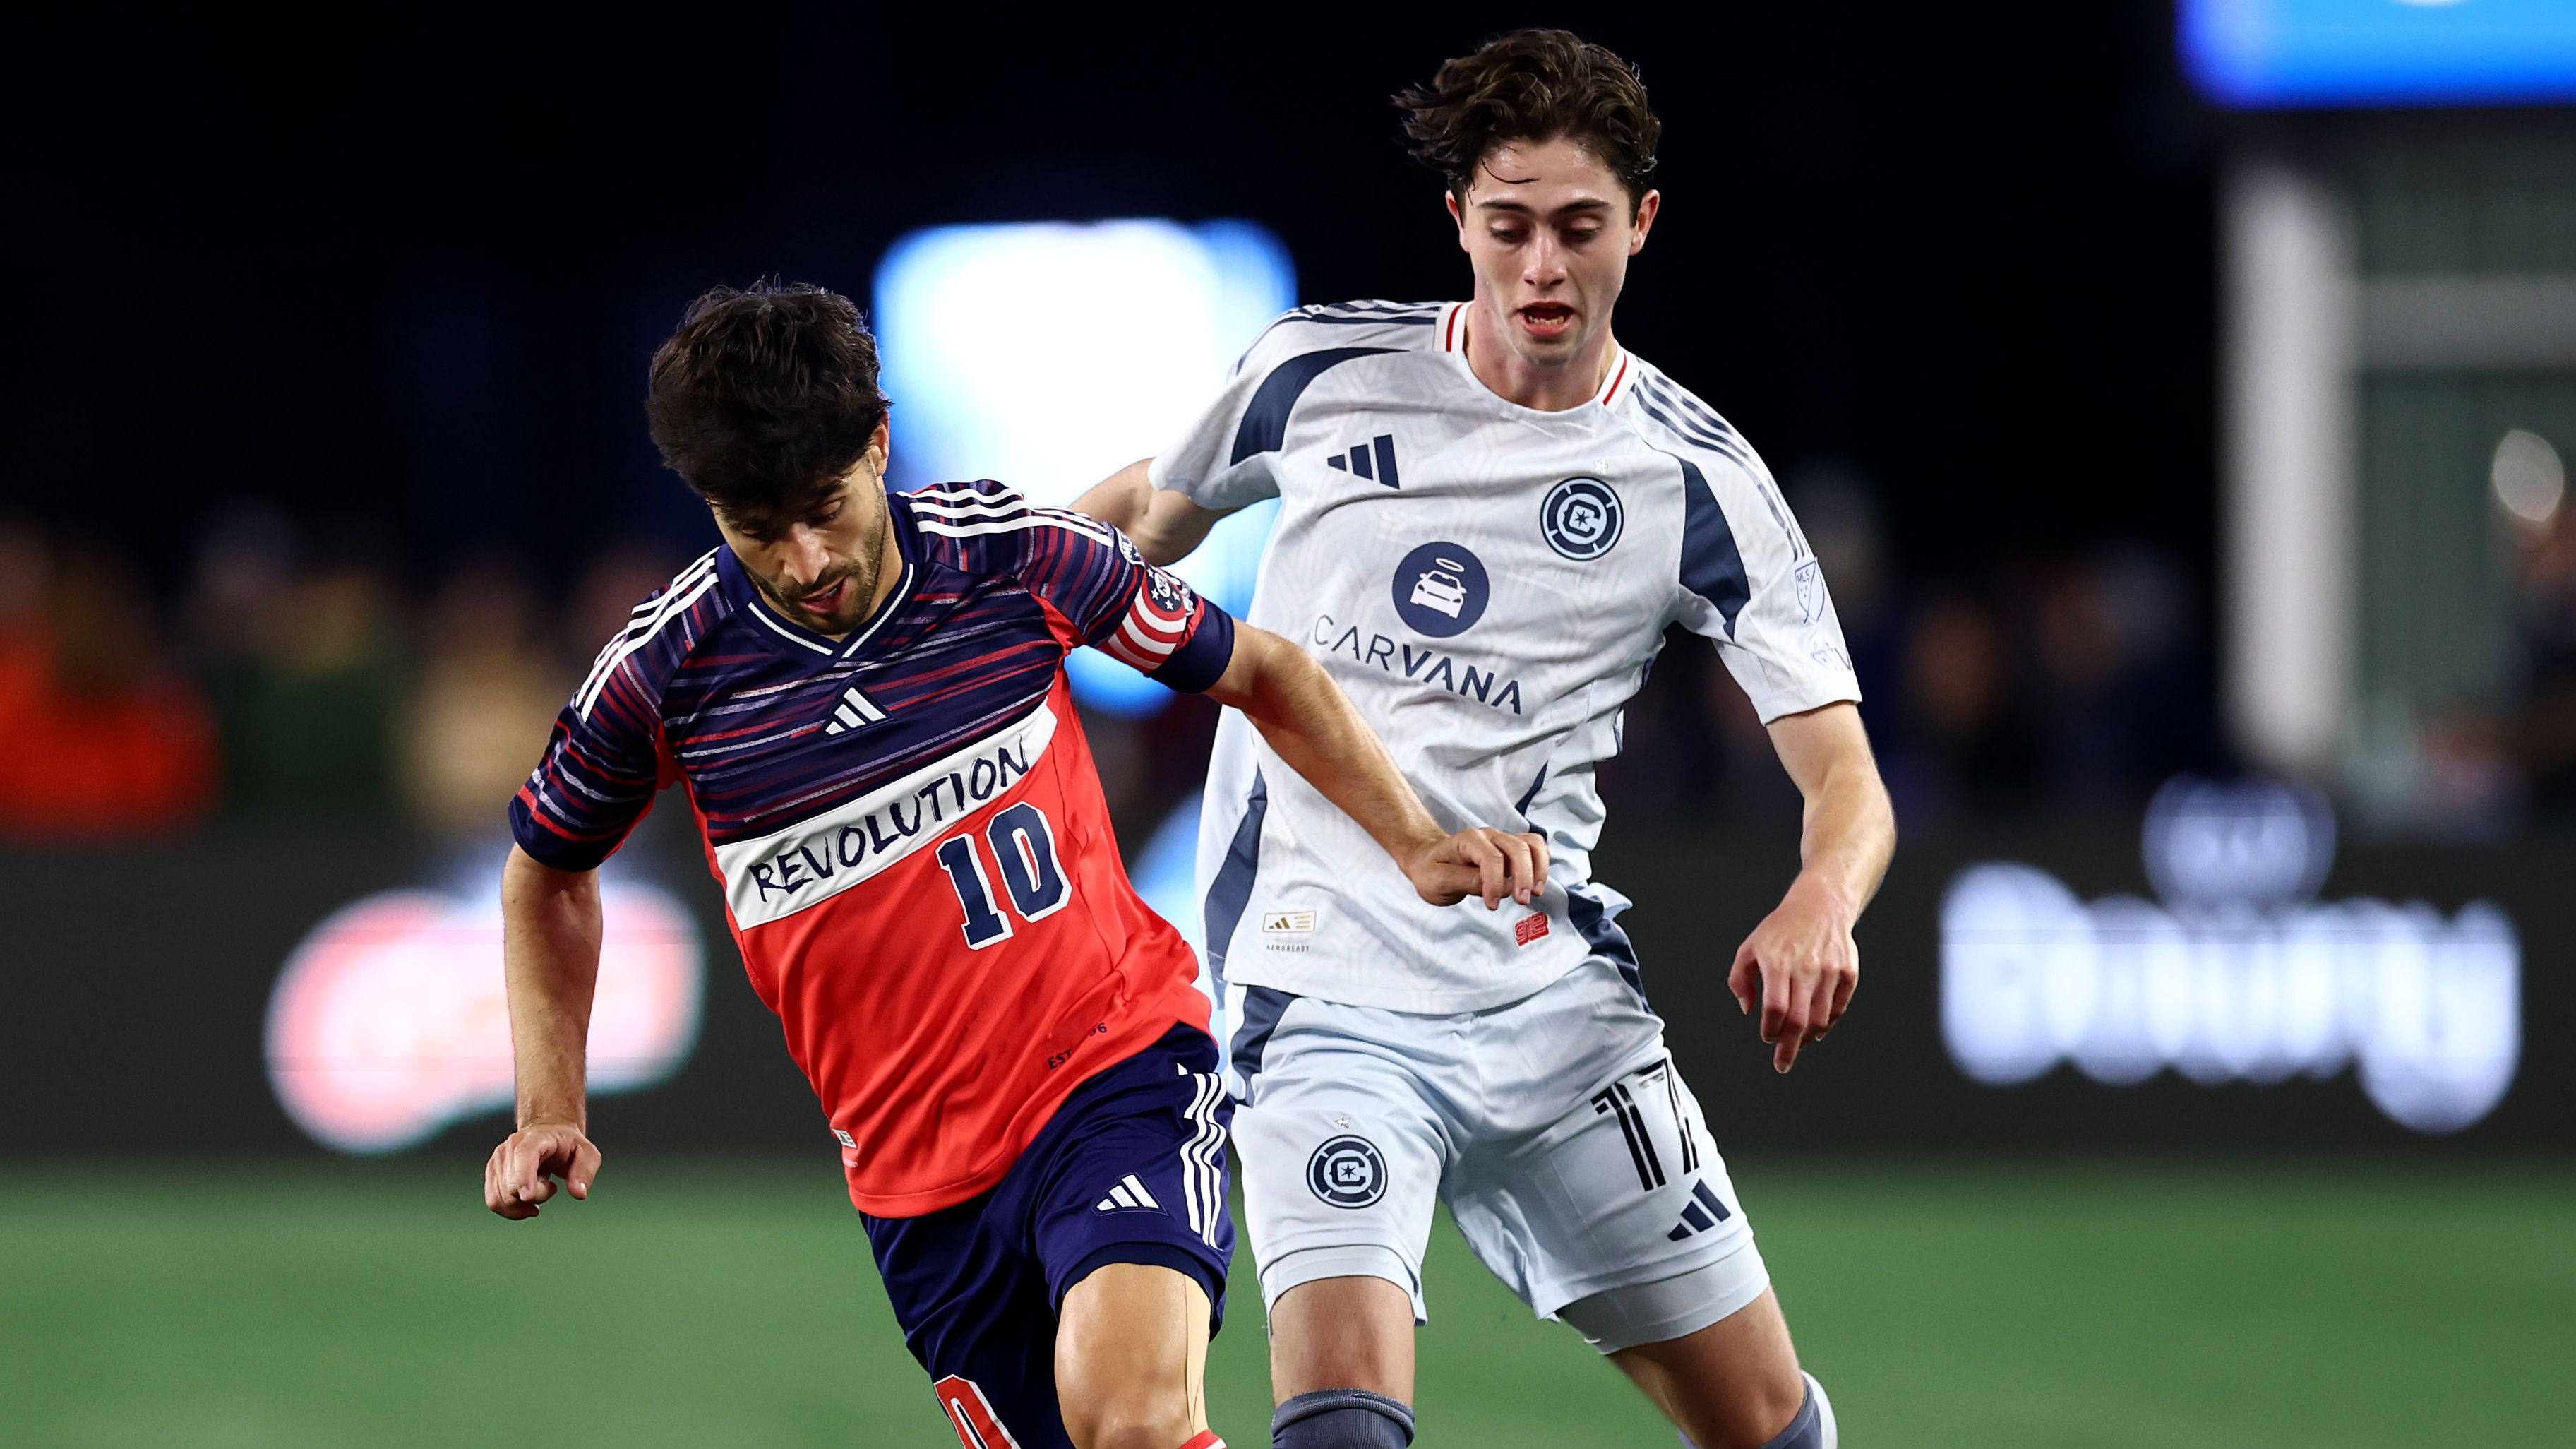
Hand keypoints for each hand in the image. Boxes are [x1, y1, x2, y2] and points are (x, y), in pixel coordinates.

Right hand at [484, 1122, 601, 1219]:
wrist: (549, 1135)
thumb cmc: (569, 1145)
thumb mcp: (587, 1153)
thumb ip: (585, 1171)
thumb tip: (579, 1193)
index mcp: (535, 1138)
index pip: (523, 1156)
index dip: (523, 1177)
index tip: (528, 1197)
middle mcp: (510, 1147)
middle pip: (513, 1186)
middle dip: (537, 1196)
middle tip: (551, 1186)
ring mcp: (498, 1160)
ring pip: (502, 1198)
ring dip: (525, 1204)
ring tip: (540, 1187)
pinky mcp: (492, 1173)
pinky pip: (494, 1202)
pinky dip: (511, 1211)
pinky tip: (528, 1205)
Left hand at [1404, 827, 1548, 909]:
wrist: (1427, 861)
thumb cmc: (1431, 871)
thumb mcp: (1438, 881)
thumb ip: (1468, 882)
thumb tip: (1503, 887)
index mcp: (1468, 840)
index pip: (1491, 858)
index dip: (1495, 883)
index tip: (1491, 905)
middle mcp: (1489, 835)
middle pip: (1517, 848)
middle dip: (1523, 876)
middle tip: (1521, 901)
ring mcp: (1502, 840)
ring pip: (1532, 844)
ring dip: (1538, 869)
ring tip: (1535, 892)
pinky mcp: (1510, 849)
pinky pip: (1535, 848)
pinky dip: (1541, 864)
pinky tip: (1536, 884)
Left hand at [1727, 877, 1859, 1073]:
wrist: (1821, 904)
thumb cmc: (1781, 928)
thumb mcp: (1749, 947)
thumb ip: (1740, 980)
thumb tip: (1747, 1010)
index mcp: (1779, 962)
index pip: (1776, 1008)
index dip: (1770, 1029)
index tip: (1766, 1037)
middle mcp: (1806, 968)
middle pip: (1799, 1020)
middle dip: (1788, 1048)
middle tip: (1782, 1063)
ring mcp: (1831, 971)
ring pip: (1820, 1018)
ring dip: (1807, 1038)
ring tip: (1797, 1045)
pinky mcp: (1848, 972)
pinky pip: (1838, 1007)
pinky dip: (1827, 1024)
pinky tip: (1816, 1030)